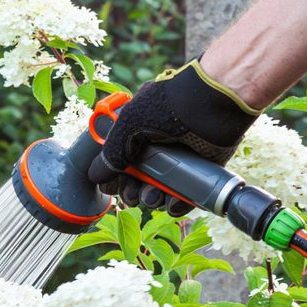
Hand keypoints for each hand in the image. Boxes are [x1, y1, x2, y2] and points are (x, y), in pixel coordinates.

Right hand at [87, 61, 258, 215]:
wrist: (211, 102)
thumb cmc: (166, 107)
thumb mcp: (128, 125)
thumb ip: (111, 153)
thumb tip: (95, 176)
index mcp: (139, 131)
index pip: (122, 160)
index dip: (116, 176)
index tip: (113, 187)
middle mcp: (159, 145)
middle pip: (141, 179)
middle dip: (134, 192)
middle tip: (134, 197)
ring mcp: (181, 158)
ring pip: (163, 189)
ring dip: (154, 199)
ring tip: (153, 198)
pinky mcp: (203, 169)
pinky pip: (188, 193)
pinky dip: (179, 204)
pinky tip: (172, 205)